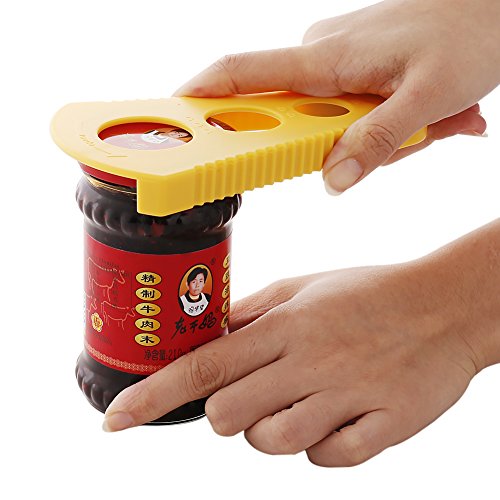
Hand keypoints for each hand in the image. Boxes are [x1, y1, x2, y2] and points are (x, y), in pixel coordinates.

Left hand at [102, 221, 499, 465]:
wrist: (442, 307)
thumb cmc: (368, 292)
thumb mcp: (305, 286)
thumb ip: (254, 313)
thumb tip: (210, 336)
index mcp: (287, 326)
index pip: (204, 365)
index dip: (153, 395)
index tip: (117, 420)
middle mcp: (311, 363)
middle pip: (228, 415)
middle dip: (225, 413)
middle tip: (251, 393)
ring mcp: (348, 397)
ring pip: (274, 442)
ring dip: (271, 430)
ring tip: (300, 400)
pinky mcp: (384, 427)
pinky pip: (329, 459)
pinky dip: (322, 445)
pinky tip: (339, 413)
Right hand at [174, 0, 498, 193]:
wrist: (496, 7)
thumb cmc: (470, 35)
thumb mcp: (425, 101)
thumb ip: (375, 144)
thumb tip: (331, 181)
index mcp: (326, 58)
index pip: (243, 73)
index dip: (202, 94)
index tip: (173, 118)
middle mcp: (320, 56)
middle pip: (295, 117)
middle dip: (340, 144)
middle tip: (406, 137)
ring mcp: (336, 60)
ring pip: (329, 120)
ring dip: (373, 137)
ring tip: (429, 122)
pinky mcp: (350, 66)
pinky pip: (347, 110)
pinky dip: (378, 125)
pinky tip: (421, 117)